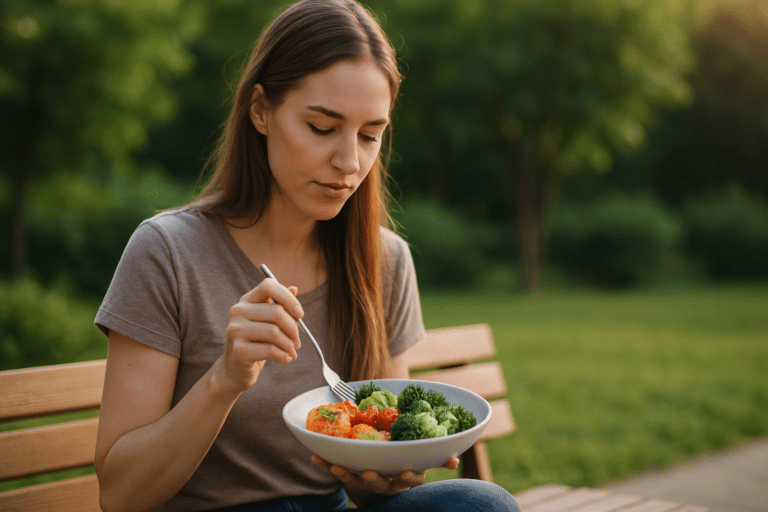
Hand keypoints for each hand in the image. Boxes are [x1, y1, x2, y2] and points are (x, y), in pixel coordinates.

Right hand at [217, 279, 303, 391]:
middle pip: (276, 312)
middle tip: (297, 342)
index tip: (300, 314)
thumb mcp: (269, 322)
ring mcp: (235, 330)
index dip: (288, 298)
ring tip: (292, 351)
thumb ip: (280, 306)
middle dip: (293, 329)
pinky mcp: (239, 350)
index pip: (268, 286)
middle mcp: (238, 311)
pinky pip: (270, 350)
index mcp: (247, 300)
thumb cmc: (257, 341)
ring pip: (274, 332)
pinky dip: (284, 356)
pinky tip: (286, 359)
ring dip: (289, 344)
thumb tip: (294, 288)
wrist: (236, 368)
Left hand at [312, 455, 459, 498]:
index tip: (406, 474)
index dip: (407, 477)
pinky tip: (315, 456)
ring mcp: (365, 482)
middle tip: (370, 474)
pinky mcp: (349, 477)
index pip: (409, 479)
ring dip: (345, 474)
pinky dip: (326, 464)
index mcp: (404, 477)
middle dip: (374, 480)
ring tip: (337, 467)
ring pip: (355, 480)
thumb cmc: (402, 467)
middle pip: (380, 483)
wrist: (378, 488)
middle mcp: (385, 482)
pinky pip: (337, 471)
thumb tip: (454, 457)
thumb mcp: (420, 465)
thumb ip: (436, 459)